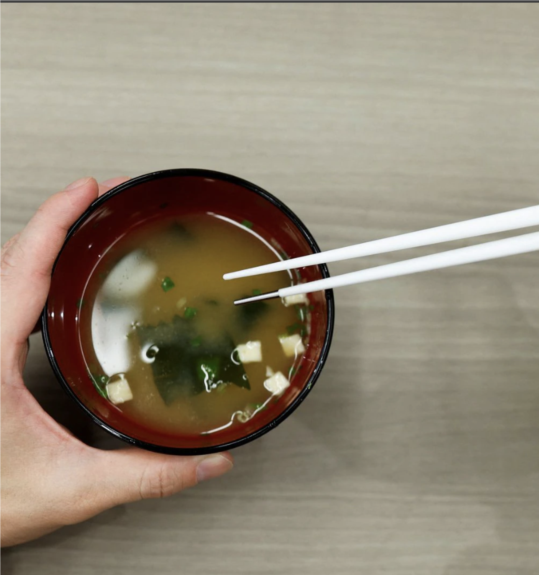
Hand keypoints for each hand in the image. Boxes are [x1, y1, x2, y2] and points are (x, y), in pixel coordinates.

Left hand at [0, 177, 232, 546]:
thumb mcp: (73, 488)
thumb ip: (148, 474)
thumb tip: (205, 462)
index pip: (22, 267)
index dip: (56, 221)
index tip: (88, 189)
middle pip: (10, 259)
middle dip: (58, 222)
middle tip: (101, 199)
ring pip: (0, 277)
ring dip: (41, 248)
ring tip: (84, 231)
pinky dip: (29, 277)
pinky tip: (54, 288)